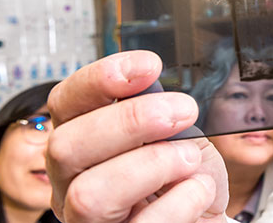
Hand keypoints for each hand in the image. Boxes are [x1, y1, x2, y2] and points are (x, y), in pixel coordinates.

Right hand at [46, 50, 228, 221]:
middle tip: (182, 112)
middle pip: (64, 146)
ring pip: (90, 194)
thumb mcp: (180, 136)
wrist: (207, 217)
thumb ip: (162, 114)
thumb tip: (150, 91)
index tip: (147, 66)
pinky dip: (182, 200)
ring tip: (190, 159)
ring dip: (153, 164)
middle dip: (129, 120)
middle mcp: (71, 184)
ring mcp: (90, 222)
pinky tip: (200, 190)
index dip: (98, 79)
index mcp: (83, 145)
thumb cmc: (188, 179)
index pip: (65, 103)